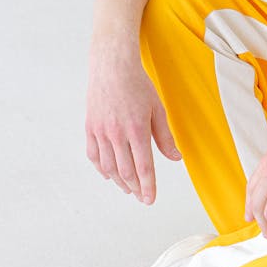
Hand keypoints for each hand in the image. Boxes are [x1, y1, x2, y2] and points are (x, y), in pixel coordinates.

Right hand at [85, 42, 180, 203]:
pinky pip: (93, 155)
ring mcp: (101, 132)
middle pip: (125, 172)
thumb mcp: (158, 109)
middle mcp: (116, 135)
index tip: (150, 199)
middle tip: (142, 197)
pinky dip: (101, 168)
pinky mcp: (90, 128)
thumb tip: (176, 158)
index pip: (143, 168)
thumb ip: (165, 136)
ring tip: (129, 189)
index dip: (147, 186)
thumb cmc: (138, 85)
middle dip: (135, 188)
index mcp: (136, 130)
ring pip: (108, 167)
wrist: (112, 67)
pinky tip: (109, 174)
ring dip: (119, 181)